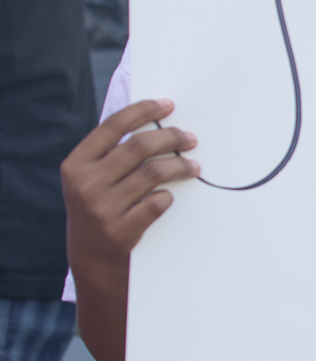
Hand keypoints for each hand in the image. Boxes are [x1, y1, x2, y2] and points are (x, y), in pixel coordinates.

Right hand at [61, 99, 197, 287]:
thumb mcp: (91, 177)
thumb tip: (156, 119)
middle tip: (190, 138)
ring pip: (154, 173)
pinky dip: (169, 196)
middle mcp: (85, 183)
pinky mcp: (120, 230)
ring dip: (181, 166)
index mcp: (76, 164)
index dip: (143, 111)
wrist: (91, 255)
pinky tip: (171, 195)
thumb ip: (112, 152)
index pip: (114, 126)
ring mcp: (101, 208)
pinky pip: (158, 203)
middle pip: (140, 146)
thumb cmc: (99, 205)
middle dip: (171, 137)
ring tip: (193, 166)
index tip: (168, 105)